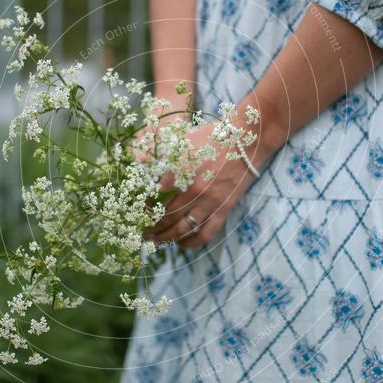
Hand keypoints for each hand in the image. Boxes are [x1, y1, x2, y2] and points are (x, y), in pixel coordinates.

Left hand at [146, 122, 256, 248]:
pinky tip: (181, 244)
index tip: (137, 213)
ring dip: (166, 238)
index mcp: (178, 171)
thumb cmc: (211, 138)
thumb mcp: (181, 142)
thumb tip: (141, 170)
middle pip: (164, 217)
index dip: (142, 209)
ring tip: (156, 241)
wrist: (246, 140)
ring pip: (181, 229)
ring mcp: (208, 201)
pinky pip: (205, 234)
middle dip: (151, 227)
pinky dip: (191, 243)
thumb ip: (161, 158)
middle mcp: (191, 190)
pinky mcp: (223, 209)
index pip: (153, 199)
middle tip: (142, 232)